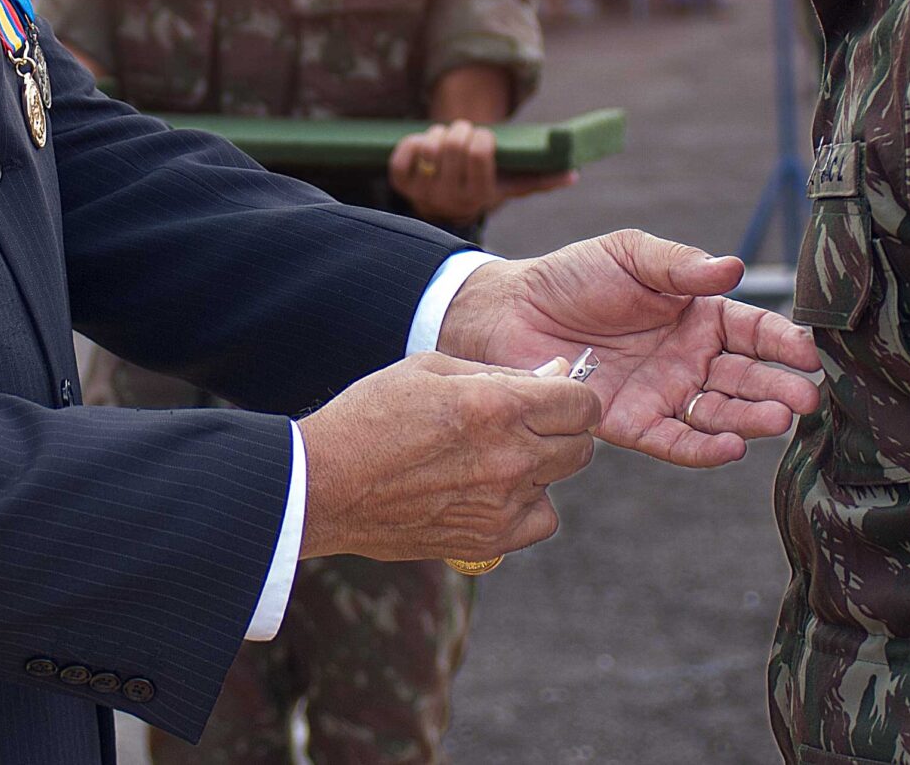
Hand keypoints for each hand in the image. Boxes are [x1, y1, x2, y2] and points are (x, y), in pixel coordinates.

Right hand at [297, 353, 600, 564]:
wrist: (327, 482)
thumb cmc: (374, 413)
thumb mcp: (433, 369)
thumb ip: (501, 372)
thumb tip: (556, 373)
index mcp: (500, 406)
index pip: (582, 403)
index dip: (573, 396)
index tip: (554, 397)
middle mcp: (511, 457)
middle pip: (581, 446)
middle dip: (561, 430)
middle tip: (526, 425)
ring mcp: (502, 504)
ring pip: (558, 482)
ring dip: (540, 468)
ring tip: (495, 458)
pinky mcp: (488, 540)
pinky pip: (540, 521)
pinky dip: (526, 507)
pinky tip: (493, 491)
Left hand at [388, 121, 576, 224]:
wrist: (449, 203)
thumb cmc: (487, 185)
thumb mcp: (513, 184)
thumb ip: (542, 179)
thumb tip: (573, 174)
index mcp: (480, 195)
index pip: (478, 153)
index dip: (481, 137)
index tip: (484, 137)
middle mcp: (450, 198)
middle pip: (453, 145)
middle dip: (460, 129)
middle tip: (464, 131)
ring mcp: (424, 192)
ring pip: (429, 147)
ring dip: (437, 133)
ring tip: (445, 139)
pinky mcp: (403, 184)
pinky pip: (403, 155)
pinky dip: (412, 142)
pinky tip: (423, 144)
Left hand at [436, 230, 819, 467]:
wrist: (511, 310)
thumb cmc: (574, 276)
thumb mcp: (630, 255)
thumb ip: (680, 265)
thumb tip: (734, 267)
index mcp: (699, 315)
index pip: (753, 331)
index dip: (783, 342)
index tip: (809, 353)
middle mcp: (690, 359)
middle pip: (746, 377)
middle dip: (779, 387)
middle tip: (807, 397)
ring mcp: (664, 394)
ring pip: (719, 412)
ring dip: (751, 419)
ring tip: (778, 420)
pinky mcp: (632, 423)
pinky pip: (674, 441)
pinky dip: (704, 448)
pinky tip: (732, 448)